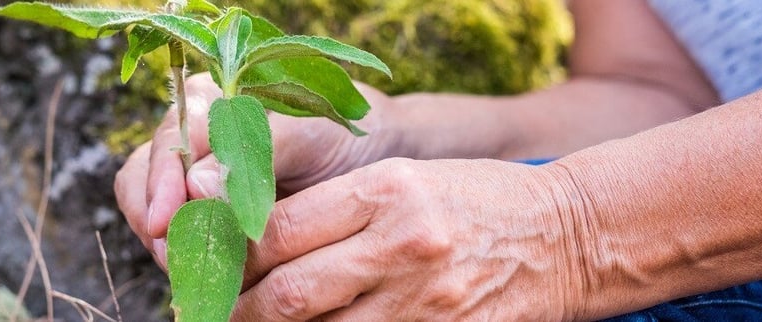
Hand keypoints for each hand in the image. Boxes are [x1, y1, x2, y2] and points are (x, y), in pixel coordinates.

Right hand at [114, 73, 398, 267]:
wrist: (376, 157)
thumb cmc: (341, 133)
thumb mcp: (306, 133)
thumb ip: (250, 156)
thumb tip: (194, 186)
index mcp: (211, 102)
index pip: (167, 141)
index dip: (159, 182)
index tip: (163, 221)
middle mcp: (193, 139)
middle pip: (142, 178)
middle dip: (154, 219)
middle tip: (175, 254)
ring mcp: (196, 180)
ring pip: (154, 214)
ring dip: (169, 244)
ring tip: (194, 269)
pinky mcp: (209, 217)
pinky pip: (181, 239)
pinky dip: (191, 258)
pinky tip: (213, 275)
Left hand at [230, 158, 588, 320]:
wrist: (565, 235)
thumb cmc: (470, 199)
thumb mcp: (402, 178)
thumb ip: (326, 203)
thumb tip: (238, 219)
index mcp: (388, 191)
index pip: (280, 227)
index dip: (227, 246)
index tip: (197, 252)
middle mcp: (404, 246)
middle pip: (291, 291)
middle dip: (238, 306)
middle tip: (208, 305)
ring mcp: (426, 303)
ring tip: (248, 321)